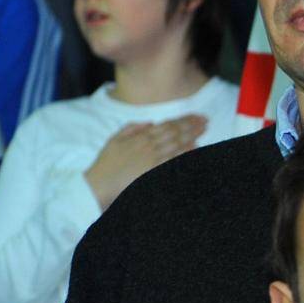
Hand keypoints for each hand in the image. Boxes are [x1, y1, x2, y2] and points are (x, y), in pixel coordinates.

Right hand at [83, 114, 206, 209]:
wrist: (99, 185)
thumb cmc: (105, 164)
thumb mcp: (114, 140)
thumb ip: (131, 128)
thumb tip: (149, 122)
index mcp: (139, 137)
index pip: (166, 125)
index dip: (182, 120)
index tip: (195, 116)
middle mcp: (148, 146)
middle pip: (174, 133)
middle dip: (191, 125)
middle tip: (205, 120)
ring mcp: (152, 160)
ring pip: (176, 144)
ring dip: (192, 136)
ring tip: (204, 130)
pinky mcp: (154, 172)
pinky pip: (173, 161)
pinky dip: (184, 153)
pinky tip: (195, 148)